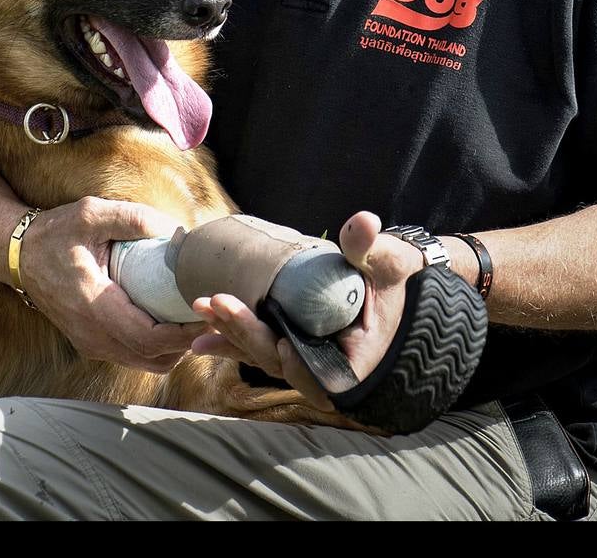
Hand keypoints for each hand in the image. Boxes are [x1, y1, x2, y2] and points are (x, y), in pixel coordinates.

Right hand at [17, 196, 209, 372]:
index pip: (149, 337)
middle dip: (189, 342)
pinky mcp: (92, 344)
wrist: (19, 255)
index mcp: (92, 305)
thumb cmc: (56, 233)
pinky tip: (172, 321)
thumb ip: (134, 219)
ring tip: (197, 318)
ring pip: (146, 362)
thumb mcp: (92, 213)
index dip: (185, 333)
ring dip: (176, 348)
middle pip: (153, 357)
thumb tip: (178, 232)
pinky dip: (159, 347)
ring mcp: (91, 344)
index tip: (210, 313)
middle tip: (214, 315)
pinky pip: (134, 356)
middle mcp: (91, 335)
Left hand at [190, 211, 423, 406]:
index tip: (281, 346)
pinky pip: (258, 346)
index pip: (319, 374)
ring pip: (262, 354)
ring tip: (199, 313)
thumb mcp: (389, 263)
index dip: (298, 365)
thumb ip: (372, 249)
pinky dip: (232, 338)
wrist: (395, 286)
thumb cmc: (397, 278)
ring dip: (229, 334)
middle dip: (244, 335)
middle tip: (215, 305)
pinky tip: (201, 334)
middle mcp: (324, 366)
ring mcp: (303, 355)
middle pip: (279, 360)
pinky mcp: (290, 342)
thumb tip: (363, 222)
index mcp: (355, 362)